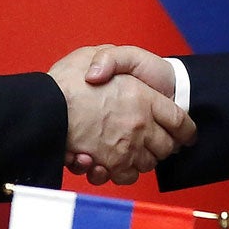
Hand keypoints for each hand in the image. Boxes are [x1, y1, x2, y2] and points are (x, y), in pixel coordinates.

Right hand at [48, 46, 194, 185]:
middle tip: (148, 140)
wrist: (43, 108)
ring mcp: (127, 146)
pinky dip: (120, 173)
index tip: (185, 135)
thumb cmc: (66, 80)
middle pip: (166, 147)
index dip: (185, 130)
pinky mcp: (111, 164)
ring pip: (147, 164)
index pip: (179, 120)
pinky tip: (107, 162)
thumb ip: (112, 58)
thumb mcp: (93, 53)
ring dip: (140, 160)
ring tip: (124, 150)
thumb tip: (117, 75)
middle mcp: (139, 124)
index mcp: (142, 96)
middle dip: (161, 146)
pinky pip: (126, 176)